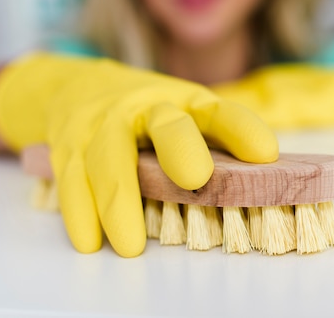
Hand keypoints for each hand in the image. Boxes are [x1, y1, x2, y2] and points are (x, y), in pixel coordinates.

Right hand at [0, 53, 277, 256]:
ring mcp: (103, 122)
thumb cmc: (149, 112)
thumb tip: (266, 174)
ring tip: (132, 245)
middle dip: (180, 148)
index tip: (266, 153)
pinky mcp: (67, 143)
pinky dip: (79, 211)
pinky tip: (90, 241)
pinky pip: (71, 178)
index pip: (218, 113)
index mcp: (185, 102)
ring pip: (109, 158)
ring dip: (118, 201)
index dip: (242, 130)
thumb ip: (222, 142)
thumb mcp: (188, 116)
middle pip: (165, 125)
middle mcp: (145, 107)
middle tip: (196, 179)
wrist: (80, 87)